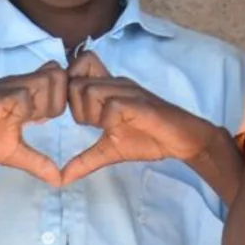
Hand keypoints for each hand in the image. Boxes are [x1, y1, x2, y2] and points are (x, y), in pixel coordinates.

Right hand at [0, 65, 68, 184]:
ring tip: (29, 121)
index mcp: (26, 94)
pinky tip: (16, 122)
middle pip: (60, 76)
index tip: (50, 120)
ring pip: (46, 80)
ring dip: (45, 102)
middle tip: (43, 121)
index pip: (61, 79)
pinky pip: (22, 96)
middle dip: (60, 100)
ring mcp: (7, 88)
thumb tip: (59, 181)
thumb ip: (38, 162)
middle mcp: (19, 85)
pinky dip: (25, 110)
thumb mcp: (15, 154)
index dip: (65, 99)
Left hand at [59, 51, 216, 182]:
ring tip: (108, 128)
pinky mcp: (139, 102)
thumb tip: (61, 179)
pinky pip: (112, 106)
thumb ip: (85, 160)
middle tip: (93, 125)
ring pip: (89, 91)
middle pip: (74, 83)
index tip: (77, 113)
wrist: (183, 140)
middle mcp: (115, 83)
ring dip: (92, 114)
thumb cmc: (148, 140)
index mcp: (107, 89)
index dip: (69, 86)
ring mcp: (128, 91)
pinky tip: (120, 130)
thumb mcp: (109, 151)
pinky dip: (110, 122)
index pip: (78, 65)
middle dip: (76, 108)